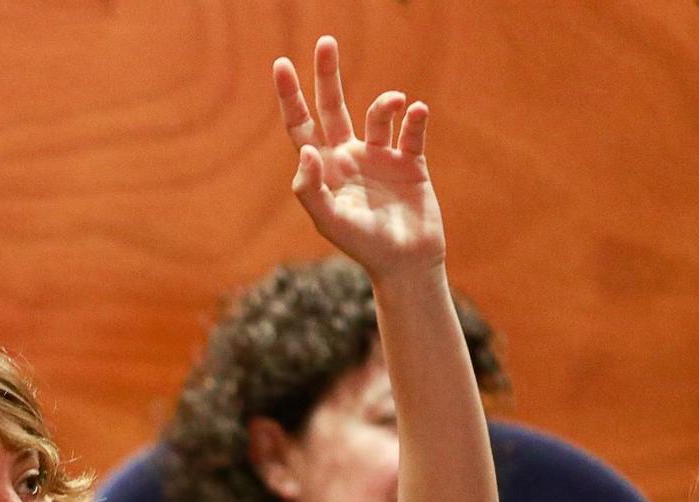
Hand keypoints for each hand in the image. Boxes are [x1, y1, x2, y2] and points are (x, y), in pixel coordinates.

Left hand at [273, 36, 445, 277]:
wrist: (405, 263)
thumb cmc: (362, 245)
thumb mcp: (329, 220)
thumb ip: (310, 188)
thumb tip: (306, 148)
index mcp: (325, 168)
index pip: (302, 125)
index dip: (290, 96)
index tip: (281, 64)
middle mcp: (350, 156)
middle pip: (333, 107)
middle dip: (327, 75)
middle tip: (326, 41)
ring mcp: (381, 156)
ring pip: (379, 114)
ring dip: (386, 103)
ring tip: (395, 102)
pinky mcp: (411, 162)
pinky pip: (412, 131)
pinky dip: (415, 118)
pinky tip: (416, 112)